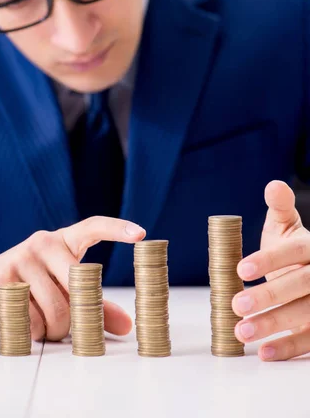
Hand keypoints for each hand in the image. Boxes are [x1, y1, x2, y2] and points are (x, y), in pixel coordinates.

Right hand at [0, 216, 145, 341]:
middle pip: (79, 288)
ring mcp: (22, 259)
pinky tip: (21, 321)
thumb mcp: (59, 291)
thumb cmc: (25, 288)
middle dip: (76, 316)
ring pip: (58, 310)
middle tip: (65, 324)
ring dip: (53, 330)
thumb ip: (93, 305)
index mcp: (60, 241)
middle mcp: (43, 243)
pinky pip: (33, 319)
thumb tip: (126, 326)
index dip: (117, 229)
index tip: (141, 233)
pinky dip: (32, 332)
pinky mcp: (4, 280)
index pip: (92, 226)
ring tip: (39, 322)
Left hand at [232, 180, 309, 360]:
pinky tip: (264, 352)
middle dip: (268, 296)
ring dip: (274, 324)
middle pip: (300, 285)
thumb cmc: (294, 249)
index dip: (269, 260)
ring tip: (242, 331)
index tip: (240, 270)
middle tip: (236, 305)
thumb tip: (273, 186)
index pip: (294, 252)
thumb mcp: (286, 226)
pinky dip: (288, 348)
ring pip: (305, 313)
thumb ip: (280, 207)